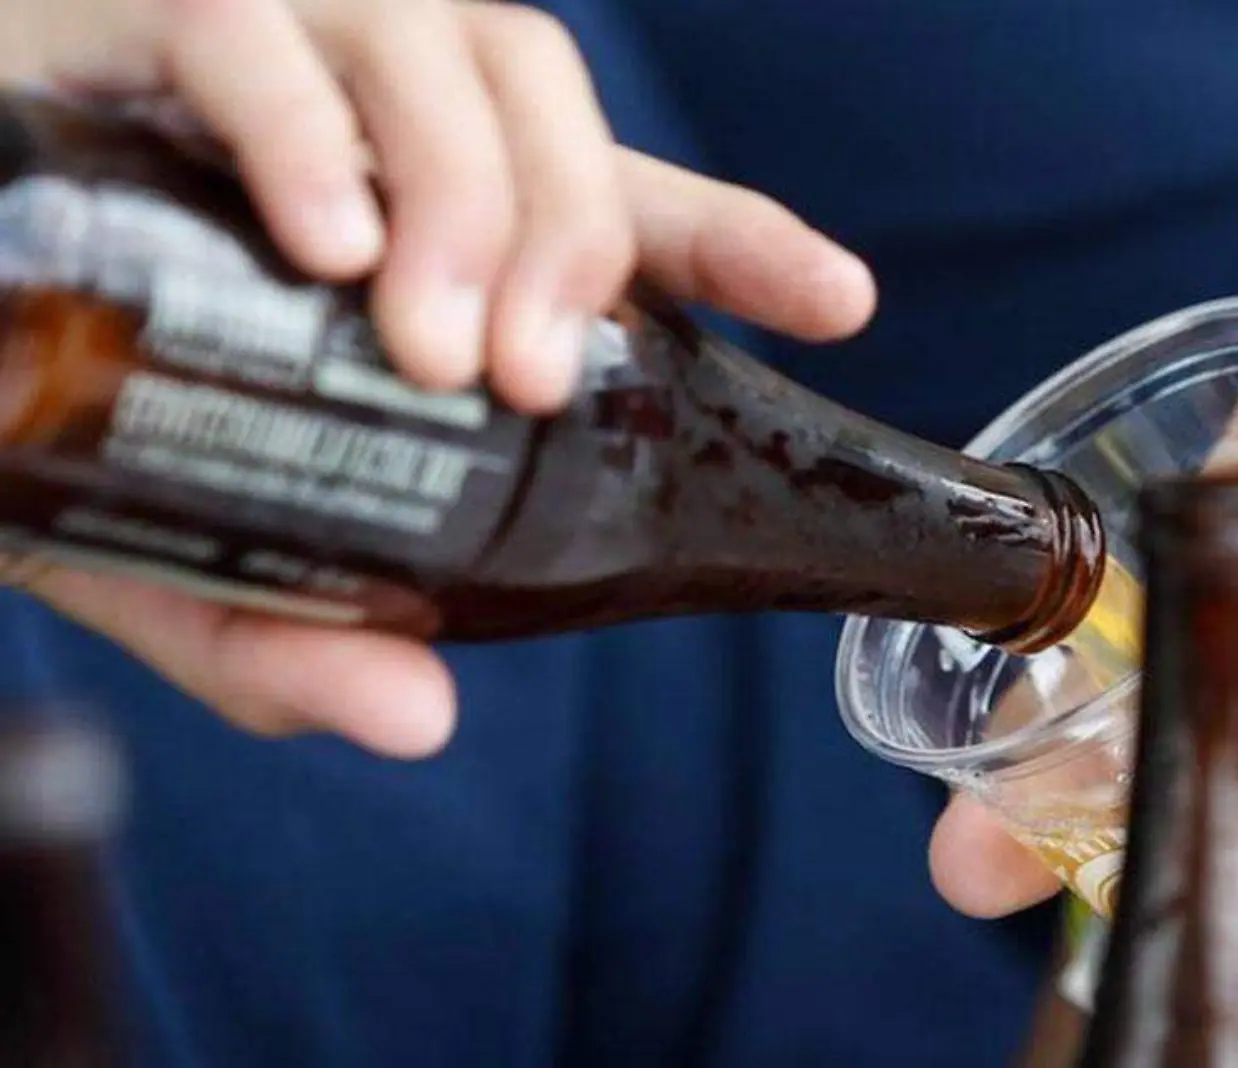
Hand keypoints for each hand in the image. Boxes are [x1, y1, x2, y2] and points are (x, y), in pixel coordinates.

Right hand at [0, 0, 876, 756]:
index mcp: (426, 221)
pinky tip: (318, 242)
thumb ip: (283, 626)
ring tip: (434, 347)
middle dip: (569, 237)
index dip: (743, 243)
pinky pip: (255, 33)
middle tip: (524, 382)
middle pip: (546, 105)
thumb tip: (410, 718)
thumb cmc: (50, 415)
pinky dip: (304, 132)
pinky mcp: (148, 22)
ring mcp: (275, 53)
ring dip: (464, 195)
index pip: (622, 203)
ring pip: (440, 44)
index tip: (840, 304)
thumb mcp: (183, 543)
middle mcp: (373, 117)